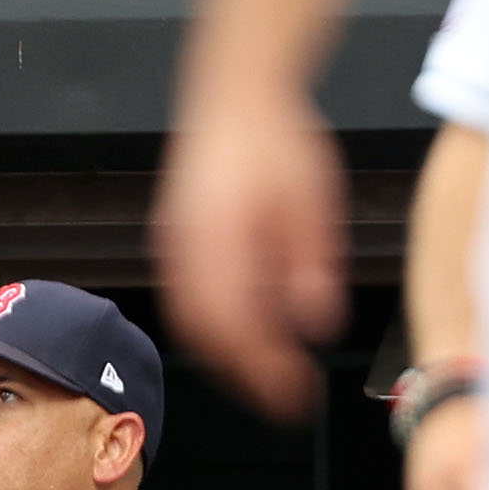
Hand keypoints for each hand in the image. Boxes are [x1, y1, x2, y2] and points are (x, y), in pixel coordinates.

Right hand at [153, 78, 345, 420]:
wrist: (234, 91)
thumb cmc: (278, 139)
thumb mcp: (314, 202)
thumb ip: (312, 266)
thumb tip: (316, 325)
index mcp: (221, 243)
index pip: (239, 329)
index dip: (266, 371)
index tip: (297, 397)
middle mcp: (186, 251)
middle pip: (208, 335)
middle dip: (244, 374)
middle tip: (283, 398)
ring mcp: (172, 246)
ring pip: (191, 322)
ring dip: (225, 355)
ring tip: (263, 374)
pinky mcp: (172, 241)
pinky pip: (185, 299)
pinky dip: (211, 328)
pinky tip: (242, 332)